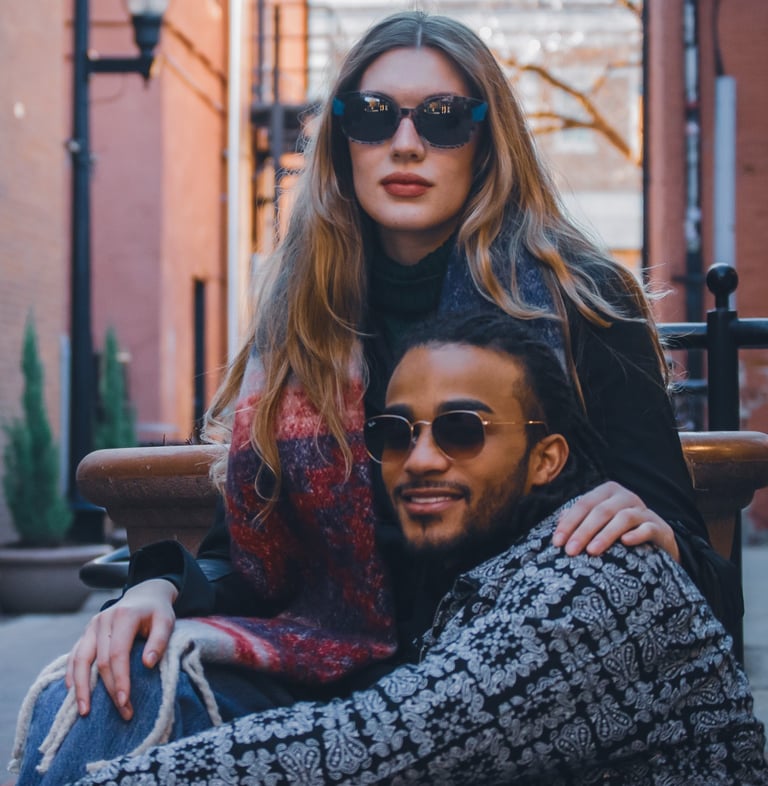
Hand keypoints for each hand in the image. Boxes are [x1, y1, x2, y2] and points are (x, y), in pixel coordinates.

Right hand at [65, 579, 177, 720]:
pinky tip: (72, 692)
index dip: (120, 679)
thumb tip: (148, 664)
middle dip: (109, 690)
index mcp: (123, 616)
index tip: (125, 702)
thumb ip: (160, 640)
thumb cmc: (157, 611)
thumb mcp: (166, 621)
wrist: (144, 595)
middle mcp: (103, 621)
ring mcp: (91, 627)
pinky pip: (74, 655)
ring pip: (80, 660)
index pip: (118, 654)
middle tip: (122, 713)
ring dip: (81, 687)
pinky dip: (71, 674)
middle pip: (100, 662)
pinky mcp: (86, 633)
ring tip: (84, 712)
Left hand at [552, 480, 679, 561]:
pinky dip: (636, 534)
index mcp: (607, 492)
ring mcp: (643, 510)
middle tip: (570, 551)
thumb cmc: (618, 530)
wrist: (655, 541)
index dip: (569, 523)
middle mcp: (625, 496)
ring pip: (623, 518)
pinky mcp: (659, 526)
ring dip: (605, 535)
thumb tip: (560, 522)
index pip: (583, 505)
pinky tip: (625, 542)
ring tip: (591, 551)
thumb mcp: (597, 522)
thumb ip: (579, 519)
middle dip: (582, 531)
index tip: (557, 542)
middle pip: (600, 511)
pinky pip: (647, 528)